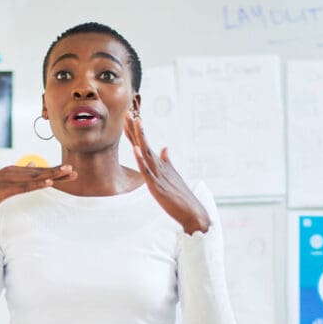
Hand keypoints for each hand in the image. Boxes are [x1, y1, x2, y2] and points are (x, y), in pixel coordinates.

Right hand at [0, 163, 76, 233]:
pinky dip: (38, 184)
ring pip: (35, 177)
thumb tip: (32, 164)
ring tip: (67, 173)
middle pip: (40, 172)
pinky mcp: (5, 189)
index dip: (54, 171)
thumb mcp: (5, 183)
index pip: (38, 171)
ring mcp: (8, 179)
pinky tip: (49, 182)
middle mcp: (12, 171)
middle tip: (75, 172)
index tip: (69, 172)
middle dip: (58, 172)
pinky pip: (25, 187)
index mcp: (13, 170)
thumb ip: (19, 174)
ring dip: (52, 175)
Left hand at [124, 115, 209, 234]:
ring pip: (146, 152)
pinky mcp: (157, 186)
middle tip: (129, 111)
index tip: (130, 116)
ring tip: (136, 120)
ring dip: (141, 136)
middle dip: (135, 128)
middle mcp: (159, 166)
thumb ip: (167, 161)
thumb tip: (165, 148)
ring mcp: (158, 175)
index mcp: (159, 164)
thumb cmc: (182, 195)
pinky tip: (136, 149)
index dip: (136, 131)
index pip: (144, 144)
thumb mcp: (172, 175)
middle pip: (144, 143)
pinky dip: (141, 159)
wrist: (193, 212)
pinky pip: (147, 171)